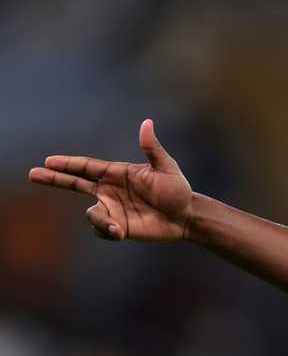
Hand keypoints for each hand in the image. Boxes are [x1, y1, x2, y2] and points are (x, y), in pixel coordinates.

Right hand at [29, 119, 194, 241]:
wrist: (185, 217)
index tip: (49, 161)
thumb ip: (152, 149)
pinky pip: (101, 230)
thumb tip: (147, 123)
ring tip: (117, 228)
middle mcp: (110, 190)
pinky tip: (122, 232)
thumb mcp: (166, 168)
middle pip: (75, 183)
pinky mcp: (117, 227)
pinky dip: (107, 231)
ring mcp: (113, 208)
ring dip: (100, 220)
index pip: (87, 167)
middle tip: (33, 174)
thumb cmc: (177, 191)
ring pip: (91, 214)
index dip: (68, 164)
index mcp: (118, 173)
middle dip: (55, 179)